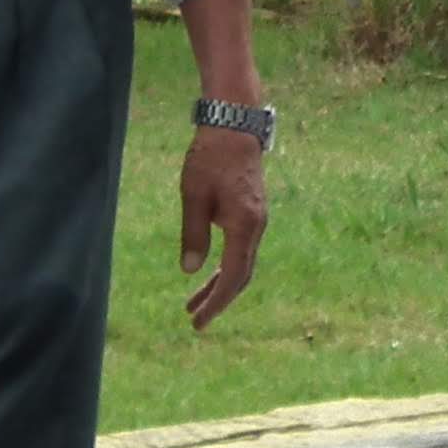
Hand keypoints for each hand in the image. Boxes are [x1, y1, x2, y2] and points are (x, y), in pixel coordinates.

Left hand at [179, 130, 267, 328]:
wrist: (234, 125)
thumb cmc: (210, 158)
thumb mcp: (194, 196)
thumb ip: (193, 235)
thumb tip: (190, 271)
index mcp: (244, 226)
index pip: (233, 277)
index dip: (216, 302)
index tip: (199, 321)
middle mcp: (256, 227)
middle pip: (241, 276)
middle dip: (218, 299)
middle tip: (195, 321)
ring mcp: (257, 219)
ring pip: (242, 263)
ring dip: (220, 284)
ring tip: (194, 302)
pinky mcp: (252, 211)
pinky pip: (242, 249)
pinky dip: (226, 266)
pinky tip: (209, 270)